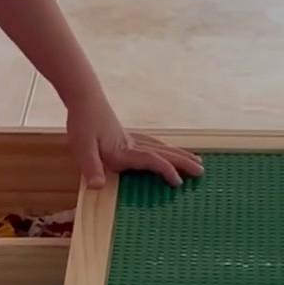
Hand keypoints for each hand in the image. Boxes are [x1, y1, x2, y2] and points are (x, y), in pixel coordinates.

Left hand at [66, 93, 201, 190]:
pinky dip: (167, 149)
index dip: (165, 170)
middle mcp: (133, 145)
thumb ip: (91, 167)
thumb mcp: (82, 147)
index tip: (178, 181)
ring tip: (196, 160)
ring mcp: (133, 140)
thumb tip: (97, 186)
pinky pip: (154, 145)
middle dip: (183, 162)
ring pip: (161, 148)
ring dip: (179, 155)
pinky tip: (169, 151)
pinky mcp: (129, 138)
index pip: (150, 160)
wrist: (84, 98)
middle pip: (163, 153)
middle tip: (201, 170)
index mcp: (123, 151)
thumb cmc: (83, 123)